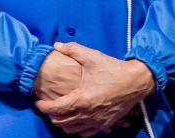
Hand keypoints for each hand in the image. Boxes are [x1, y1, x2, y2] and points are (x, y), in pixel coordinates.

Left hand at [35, 42, 154, 135]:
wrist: (136, 81)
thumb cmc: (114, 69)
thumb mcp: (93, 57)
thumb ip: (73, 50)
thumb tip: (57, 45)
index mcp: (81, 99)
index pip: (55, 109)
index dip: (43, 106)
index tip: (39, 102)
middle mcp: (87, 114)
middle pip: (61, 122)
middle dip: (51, 115)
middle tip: (49, 106)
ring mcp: (96, 121)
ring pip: (72, 130)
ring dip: (63, 123)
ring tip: (60, 114)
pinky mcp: (105, 124)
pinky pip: (86, 133)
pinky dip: (78, 129)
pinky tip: (77, 121)